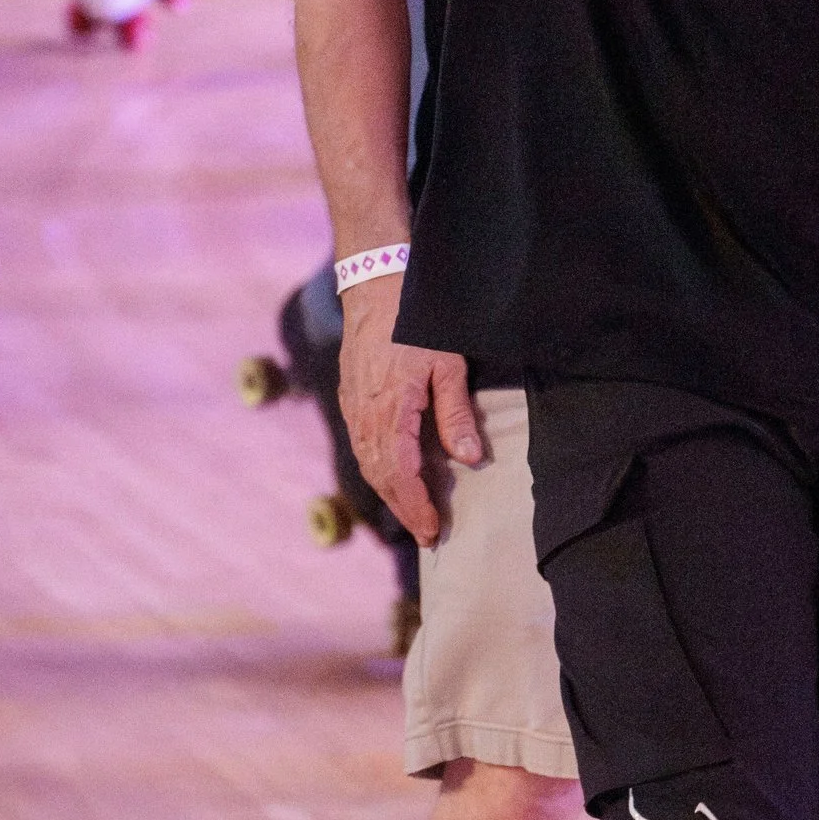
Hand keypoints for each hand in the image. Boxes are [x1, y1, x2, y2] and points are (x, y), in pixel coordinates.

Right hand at [337, 276, 483, 544]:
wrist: (374, 285)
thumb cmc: (415, 322)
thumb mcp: (447, 366)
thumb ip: (456, 415)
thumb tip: (468, 459)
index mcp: (390, 412)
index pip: (401, 474)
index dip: (416, 506)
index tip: (431, 530)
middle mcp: (365, 416)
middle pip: (381, 477)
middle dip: (403, 508)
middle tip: (425, 534)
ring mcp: (353, 408)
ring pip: (368, 463)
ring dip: (389, 492)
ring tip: (412, 513)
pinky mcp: (350, 398)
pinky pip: (361, 445)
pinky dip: (377, 469)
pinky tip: (391, 478)